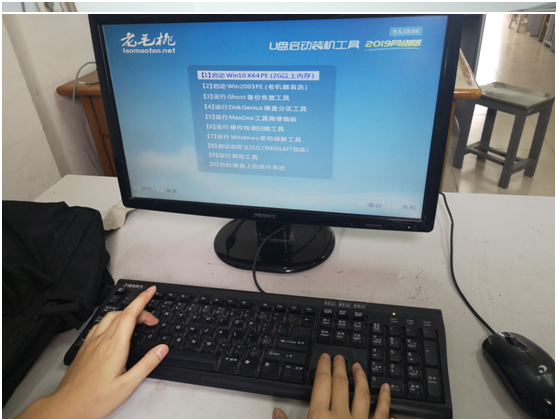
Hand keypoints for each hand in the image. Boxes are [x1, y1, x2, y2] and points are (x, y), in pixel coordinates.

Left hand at [17, 286, 168, 418]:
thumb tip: (162, 349)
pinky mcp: (85, 347)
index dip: (142, 299)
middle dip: (139, 309)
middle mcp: (102, 340)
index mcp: (115, 347)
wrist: (68, 406)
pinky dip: (112, 320)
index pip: (130, 314)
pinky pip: (99, 325)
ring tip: (137, 322)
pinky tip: (115, 329)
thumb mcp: (128, 385)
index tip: (151, 290)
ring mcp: (92, 342)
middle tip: (152, 321)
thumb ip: (147, 364)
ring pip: (110, 317)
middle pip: (123, 313)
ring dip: (125, 313)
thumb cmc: (95, 399)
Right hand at [273, 354, 390, 418]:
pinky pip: (383, 413)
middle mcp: (341, 417)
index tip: (325, 358)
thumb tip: (276, 413)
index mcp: (319, 418)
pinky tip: (387, 388)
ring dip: (361, 378)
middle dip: (340, 368)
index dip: (323, 368)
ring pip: (362, 395)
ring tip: (359, 367)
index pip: (322, 384)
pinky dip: (385, 399)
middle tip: (340, 357)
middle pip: (341, 385)